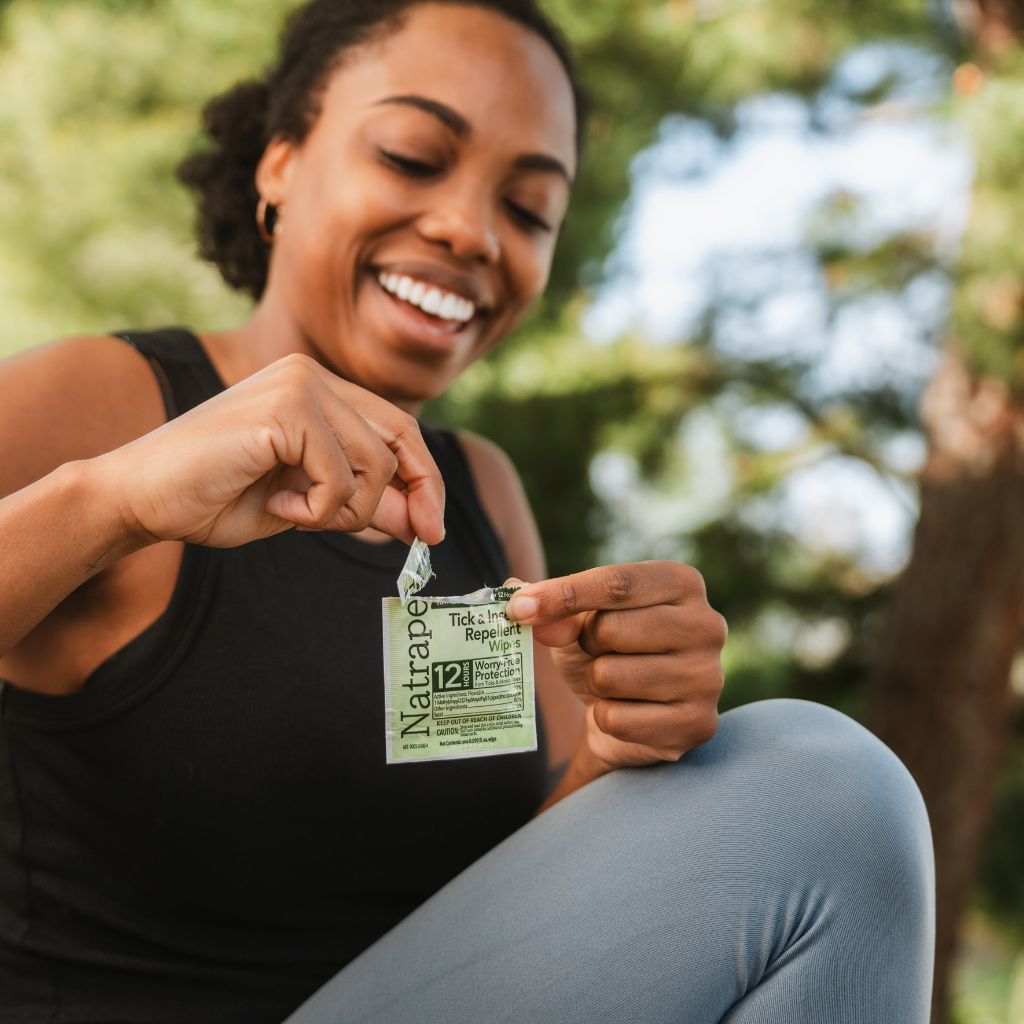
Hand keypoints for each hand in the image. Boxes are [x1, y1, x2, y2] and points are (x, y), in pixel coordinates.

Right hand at [95, 353, 444, 548]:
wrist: (140, 498)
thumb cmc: (215, 497)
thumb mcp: (307, 502)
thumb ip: (361, 501)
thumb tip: (423, 520)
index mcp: (316, 387)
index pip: (396, 428)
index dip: (424, 478)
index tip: (433, 526)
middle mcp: (311, 374)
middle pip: (400, 438)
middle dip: (417, 494)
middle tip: (423, 539)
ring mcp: (298, 385)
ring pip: (373, 465)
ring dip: (345, 511)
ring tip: (296, 513)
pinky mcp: (285, 410)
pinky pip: (338, 478)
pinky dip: (317, 510)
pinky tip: (275, 503)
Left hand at [507, 562, 725, 771]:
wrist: (630, 714)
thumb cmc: (606, 650)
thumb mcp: (576, 618)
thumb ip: (549, 605)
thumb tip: (520, 608)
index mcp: (682, 583)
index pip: (616, 583)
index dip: (562, 594)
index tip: (517, 609)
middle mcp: (707, 625)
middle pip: (611, 628)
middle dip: (587, 644)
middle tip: (599, 652)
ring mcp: (708, 677)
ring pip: (610, 675)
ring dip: (596, 683)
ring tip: (616, 682)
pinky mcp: (697, 724)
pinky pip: (619, 719)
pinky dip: (607, 718)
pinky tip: (628, 712)